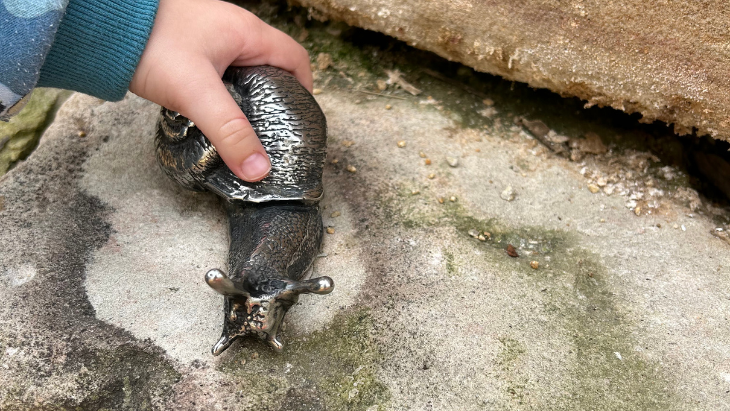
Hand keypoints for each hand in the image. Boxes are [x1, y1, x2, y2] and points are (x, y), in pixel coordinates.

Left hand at [130, 0, 312, 181]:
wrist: (100, 26)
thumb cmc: (150, 45)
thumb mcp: (196, 94)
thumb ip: (229, 132)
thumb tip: (258, 170)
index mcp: (246, 32)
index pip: (296, 58)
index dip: (305, 90)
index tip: (300, 120)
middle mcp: (234, 30)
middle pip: (272, 66)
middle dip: (277, 98)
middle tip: (273, 131)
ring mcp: (211, 38)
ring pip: (245, 70)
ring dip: (248, 98)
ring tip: (244, 129)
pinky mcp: (190, 48)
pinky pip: (221, 72)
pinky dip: (224, 94)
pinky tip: (214, 114)